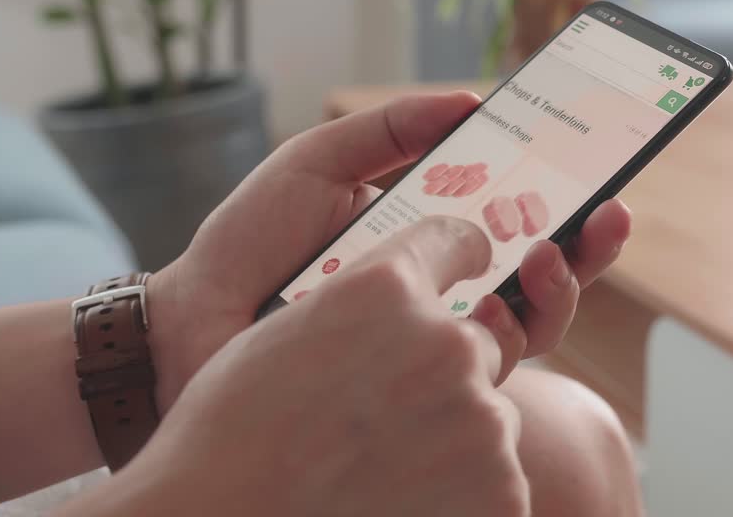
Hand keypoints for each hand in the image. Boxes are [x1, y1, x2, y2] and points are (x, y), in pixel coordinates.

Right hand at [110, 218, 529, 515]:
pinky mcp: (501, 492)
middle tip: (383, 421)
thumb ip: (367, 307)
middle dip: (444, 375)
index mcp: (387, 288)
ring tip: (378, 473)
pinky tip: (398, 505)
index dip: (459, 258)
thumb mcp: (288, 333)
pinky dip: (462, 497)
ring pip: (488, 419)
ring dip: (453, 440)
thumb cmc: (231, 440)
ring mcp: (480, 421)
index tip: (465, 269)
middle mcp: (446, 342)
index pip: (459, 242)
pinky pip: (497, 482)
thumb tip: (415, 309)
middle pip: (476, 345)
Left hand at [147, 92, 630, 408]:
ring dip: (560, 285)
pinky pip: (485, 365)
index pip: (516, 212)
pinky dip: (508, 330)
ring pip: (532, 322)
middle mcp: (446, 286)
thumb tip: (471, 98)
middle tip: (612, 212)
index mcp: (432, 230)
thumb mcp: (319, 162)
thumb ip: (390, 129)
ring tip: (551, 248)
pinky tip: (502, 298)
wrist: (192, 317)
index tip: (600, 160)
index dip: (566, 191)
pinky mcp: (416, 382)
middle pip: (543, 270)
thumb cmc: (252, 241)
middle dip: (591, 243)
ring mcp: (434, 336)